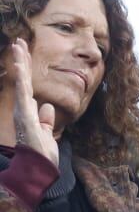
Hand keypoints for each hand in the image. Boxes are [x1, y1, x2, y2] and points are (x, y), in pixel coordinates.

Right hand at [7, 39, 58, 167]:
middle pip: (23, 80)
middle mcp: (23, 109)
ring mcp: (22, 111)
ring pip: (21, 81)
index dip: (25, 69)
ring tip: (18, 44)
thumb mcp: (46, 134)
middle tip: (19, 40)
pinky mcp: (23, 115)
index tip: (25, 52)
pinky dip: (20, 77)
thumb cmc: (41, 156)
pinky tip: (18, 63)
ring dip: (19, 62)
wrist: (38, 171)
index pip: (27, 86)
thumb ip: (45, 119)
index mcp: (28, 112)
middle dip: (21, 60)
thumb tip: (46, 106)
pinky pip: (22, 92)